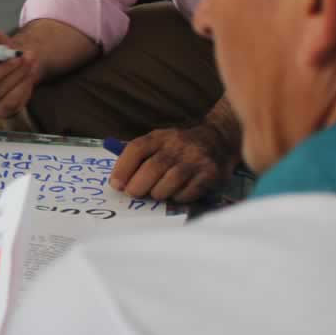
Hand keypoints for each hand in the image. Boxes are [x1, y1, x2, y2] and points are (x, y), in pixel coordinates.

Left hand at [111, 122, 238, 202]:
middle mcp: (178, 145)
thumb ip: (140, 157)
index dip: (123, 168)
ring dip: (159, 193)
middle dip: (138, 186)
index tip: (116, 185)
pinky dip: (178, 198)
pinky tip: (177, 193)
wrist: (219, 140)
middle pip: (152, 168)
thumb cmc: (180, 148)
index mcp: (160, 136)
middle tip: (135, 194)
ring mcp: (196, 158)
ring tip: (158, 193)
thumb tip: (118, 182)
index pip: (137, 148)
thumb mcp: (160, 142)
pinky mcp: (211, 173)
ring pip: (170, 183)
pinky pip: (188, 193)